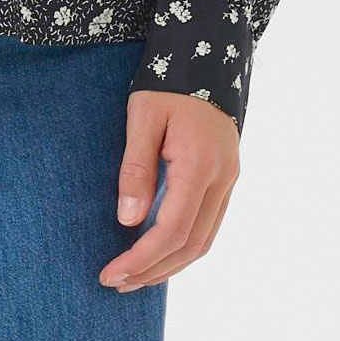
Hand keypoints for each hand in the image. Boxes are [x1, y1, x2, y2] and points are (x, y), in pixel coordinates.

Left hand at [99, 90, 239, 290]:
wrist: (206, 57)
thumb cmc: (167, 83)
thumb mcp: (142, 117)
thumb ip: (136, 168)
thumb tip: (128, 220)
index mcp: (200, 166)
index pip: (171, 230)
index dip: (141, 259)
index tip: (110, 274)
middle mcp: (222, 181)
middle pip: (190, 245)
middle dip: (153, 270)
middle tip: (115, 283)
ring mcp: (229, 181)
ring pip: (203, 240)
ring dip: (169, 264)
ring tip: (133, 276)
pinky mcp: (226, 178)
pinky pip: (208, 225)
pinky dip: (183, 246)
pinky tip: (159, 251)